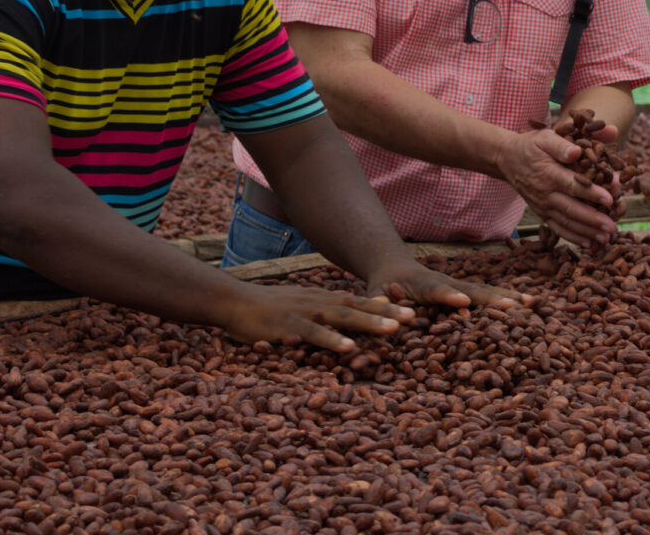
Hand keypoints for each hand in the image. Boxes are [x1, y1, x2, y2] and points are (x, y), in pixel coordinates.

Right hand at [217, 280, 414, 353]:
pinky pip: (315, 333)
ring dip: (369, 323)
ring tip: (394, 330)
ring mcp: (305, 312)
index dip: (387, 306)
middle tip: (416, 318)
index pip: (361, 301)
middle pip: (359, 306)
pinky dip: (333, 340)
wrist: (234, 302)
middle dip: (388, 312)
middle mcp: (320, 302)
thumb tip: (349, 317)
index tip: (414, 311)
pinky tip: (349, 349)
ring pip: (343, 317)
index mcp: (324, 300)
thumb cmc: (269, 310)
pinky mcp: (289, 325)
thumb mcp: (302, 307)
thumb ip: (326, 312)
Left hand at [364, 254, 529, 309]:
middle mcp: (446, 282)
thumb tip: (381, 317)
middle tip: (515, 305)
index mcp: (422, 285)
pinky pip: (489, 295)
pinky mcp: (466, 291)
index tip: (462, 302)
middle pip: (472, 290)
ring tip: (532, 303)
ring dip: (508, 297)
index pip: (436, 290)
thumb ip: (378, 306)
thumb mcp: (374, 296)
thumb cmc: (381, 288)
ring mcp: (459, 285)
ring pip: (485, 291)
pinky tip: (530, 305)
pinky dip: (509, 299)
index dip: (448, 296)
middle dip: (492, 298)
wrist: (393, 267)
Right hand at [495, 126, 621, 248]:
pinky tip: (589, 243)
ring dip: (586, 232)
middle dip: (593, 220)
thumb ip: (561, 144)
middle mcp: (545, 193)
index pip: (573, 185)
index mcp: (548, 173)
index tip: (609, 200)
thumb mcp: (544, 137)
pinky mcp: (541, 213)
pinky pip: (557, 228)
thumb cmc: (531, 146)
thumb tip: (577, 151)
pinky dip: (573, 237)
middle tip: (612, 226)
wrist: (506, 159)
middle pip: (571, 209)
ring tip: (605, 238)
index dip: (592, 193)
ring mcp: (542, 206)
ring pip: (566, 222)